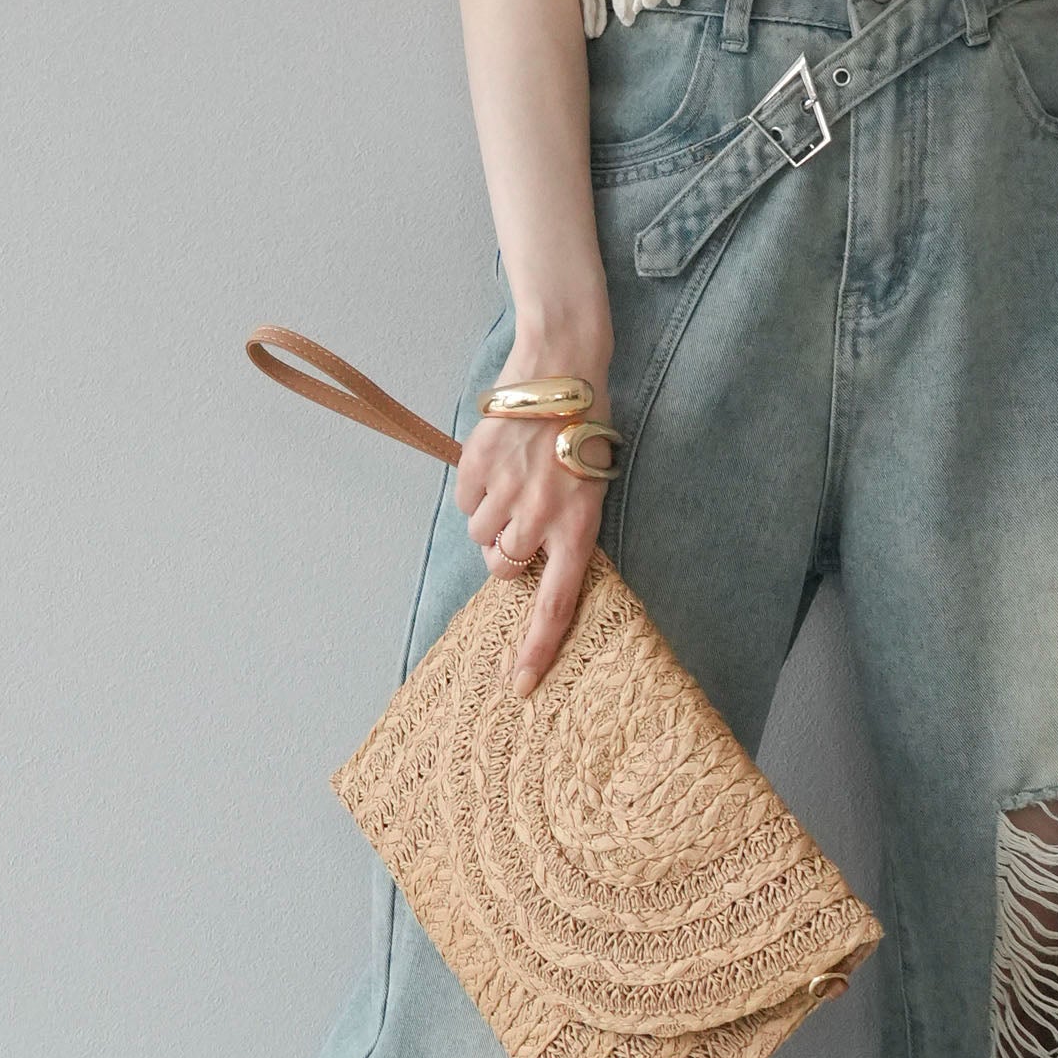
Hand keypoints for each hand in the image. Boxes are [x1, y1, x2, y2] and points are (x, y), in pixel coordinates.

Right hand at [455, 370, 614, 696]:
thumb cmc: (585, 432)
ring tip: (516, 482)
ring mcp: (508, 491)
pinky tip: (500, 462)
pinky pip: (465, 500)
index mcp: (580, 527)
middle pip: (504, 568)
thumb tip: (524, 566)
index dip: (538, 648)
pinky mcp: (479, 465)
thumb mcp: (592, 488)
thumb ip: (564, 531)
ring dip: (491, 518)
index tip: (521, 686)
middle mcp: (542, 515)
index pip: (557, 603)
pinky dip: (477, 489)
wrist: (564, 371)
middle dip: (506, 555)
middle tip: (522, 522)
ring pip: (480, 535)